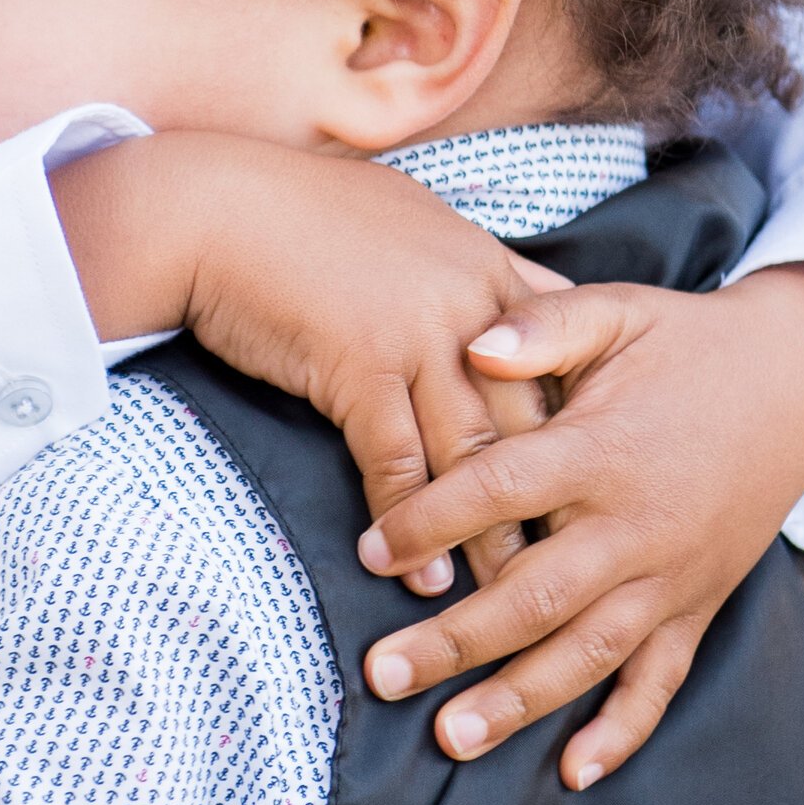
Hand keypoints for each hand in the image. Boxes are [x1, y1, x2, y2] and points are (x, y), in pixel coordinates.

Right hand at [52, 134, 559, 583]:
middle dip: (555, 498)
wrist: (211, 208)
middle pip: (534, 417)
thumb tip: (487, 308)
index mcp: (487, 265)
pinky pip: (398, 462)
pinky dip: (411, 525)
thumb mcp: (405, 218)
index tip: (592, 488)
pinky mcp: (362, 364)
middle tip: (574, 567)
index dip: (581, 428)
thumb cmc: (297, 215)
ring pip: (475, 452)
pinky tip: (423, 576)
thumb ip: (458, 264)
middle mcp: (470, 300)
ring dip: (490, 533)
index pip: (565, 357)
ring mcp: (420, 332)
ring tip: (505, 596)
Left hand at [353, 260, 803, 787]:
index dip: (432, 521)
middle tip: (382, 674)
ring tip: (449, 738)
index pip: (503, 492)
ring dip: (519, 701)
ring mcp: (671, 578)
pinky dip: (622, 731)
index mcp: (604, 451)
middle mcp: (637, 527)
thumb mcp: (618, 310)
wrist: (797, 384)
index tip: (369, 550)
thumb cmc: (683, 344)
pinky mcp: (697, 607)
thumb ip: (543, 325)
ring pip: (588, 654)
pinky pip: (661, 680)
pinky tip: (573, 773)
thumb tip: (471, 344)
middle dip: (455, 640)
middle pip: (535, 595)